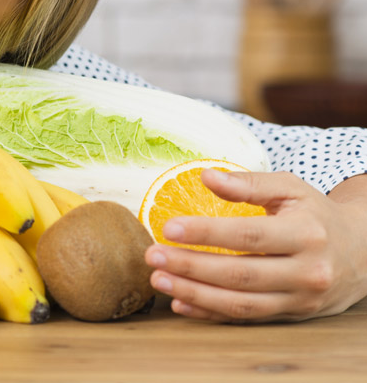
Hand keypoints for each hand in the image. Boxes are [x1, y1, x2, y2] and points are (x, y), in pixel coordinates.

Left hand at [145, 170, 366, 322]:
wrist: (361, 252)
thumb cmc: (315, 215)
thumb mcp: (290, 189)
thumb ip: (249, 183)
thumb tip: (205, 177)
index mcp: (306, 234)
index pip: (249, 235)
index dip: (207, 233)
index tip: (169, 228)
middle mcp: (307, 271)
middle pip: (241, 274)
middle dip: (191, 267)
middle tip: (152, 257)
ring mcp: (300, 299)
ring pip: (241, 304)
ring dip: (194, 294)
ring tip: (158, 280)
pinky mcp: (292, 316)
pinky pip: (246, 319)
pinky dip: (210, 314)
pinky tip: (181, 303)